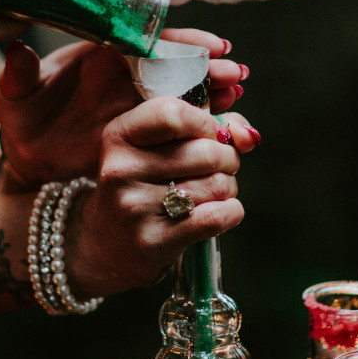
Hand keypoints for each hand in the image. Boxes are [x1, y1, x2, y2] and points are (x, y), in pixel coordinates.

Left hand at [0, 27, 253, 188]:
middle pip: (172, 63)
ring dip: (211, 90)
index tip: (210, 44)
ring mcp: (136, 100)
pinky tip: (226, 122)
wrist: (27, 152)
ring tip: (237, 93)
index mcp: (100, 52)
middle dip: (206, 66)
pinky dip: (201, 118)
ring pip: (181, 89)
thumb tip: (16, 50)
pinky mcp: (142, 128)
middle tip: (235, 72)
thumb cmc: (21, 116)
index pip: (146, 39)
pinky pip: (177, 121)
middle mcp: (124, 72)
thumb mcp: (13, 96)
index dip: (180, 40)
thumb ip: (18, 74)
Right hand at [64, 99, 258, 297]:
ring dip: (227, 187)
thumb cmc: (146, 185)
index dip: (205, 123)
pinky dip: (231, 212)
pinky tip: (219, 212)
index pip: (174, 113)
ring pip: (217, 184)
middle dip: (226, 159)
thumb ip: (208, 126)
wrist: (110, 245)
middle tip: (217, 168)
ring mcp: (134, 207)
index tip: (208, 135)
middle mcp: (121, 169)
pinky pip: (217, 217)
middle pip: (207, 152)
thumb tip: (247, 136)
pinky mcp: (153, 240)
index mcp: (120, 135)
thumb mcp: (160, 146)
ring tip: (211, 192)